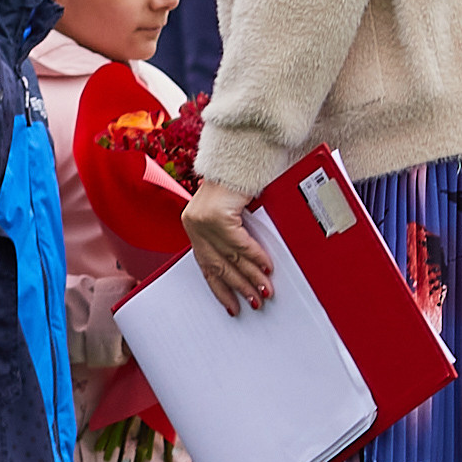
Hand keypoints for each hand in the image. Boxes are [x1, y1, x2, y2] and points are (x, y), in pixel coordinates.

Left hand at [183, 179, 274, 318]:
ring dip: (251, 277)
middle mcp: (194, 224)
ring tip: (265, 291)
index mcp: (194, 226)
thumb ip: (232, 235)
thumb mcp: (231, 213)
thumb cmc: (237, 182)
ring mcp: (203, 220)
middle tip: (256, 302)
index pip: (206, 265)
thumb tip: (246, 266)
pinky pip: (239, 244)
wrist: (239, 155)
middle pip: (219, 265)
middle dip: (240, 286)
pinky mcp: (216, 216)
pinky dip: (255, 257)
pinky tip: (266, 268)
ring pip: (231, 257)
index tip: (231, 306)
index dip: (220, 288)